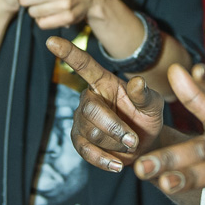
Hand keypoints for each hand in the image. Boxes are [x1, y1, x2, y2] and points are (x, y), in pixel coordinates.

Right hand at [46, 36, 164, 170]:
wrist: (147, 145)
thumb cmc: (147, 116)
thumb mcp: (153, 103)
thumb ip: (144, 94)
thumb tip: (138, 81)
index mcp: (104, 82)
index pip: (84, 65)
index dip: (68, 53)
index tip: (51, 40)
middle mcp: (89, 98)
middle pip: (90, 109)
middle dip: (113, 126)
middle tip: (134, 139)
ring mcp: (81, 121)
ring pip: (90, 132)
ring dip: (114, 143)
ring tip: (131, 145)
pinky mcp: (80, 142)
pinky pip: (86, 151)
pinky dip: (103, 160)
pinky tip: (117, 164)